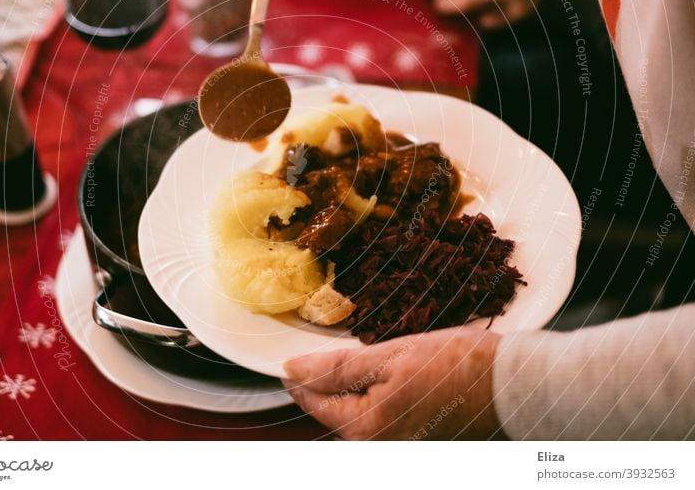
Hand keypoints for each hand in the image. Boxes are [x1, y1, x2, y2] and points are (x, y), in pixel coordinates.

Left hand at [283, 327, 503, 439]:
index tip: (287, 360)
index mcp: (367, 428)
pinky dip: (377, 397)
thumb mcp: (392, 356)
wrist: (515, 385)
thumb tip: (292, 370)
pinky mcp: (416, 441)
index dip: (299, 378)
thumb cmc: (459, 366)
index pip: (314, 402)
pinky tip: (390, 376)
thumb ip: (338, 367)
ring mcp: (399, 446)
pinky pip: (382, 418)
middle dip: (327, 384)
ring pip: (359, 414)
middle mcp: (380, 446)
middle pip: (336, 412)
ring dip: (353, 389)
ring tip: (360, 361)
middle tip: (321, 355)